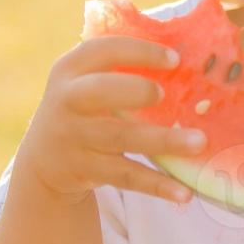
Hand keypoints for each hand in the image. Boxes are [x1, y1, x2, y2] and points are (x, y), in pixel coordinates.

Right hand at [13, 35, 209, 204]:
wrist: (44, 157)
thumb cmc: (84, 105)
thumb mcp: (87, 80)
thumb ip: (122, 68)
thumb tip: (191, 60)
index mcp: (71, 69)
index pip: (102, 50)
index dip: (138, 52)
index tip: (175, 58)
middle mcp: (68, 100)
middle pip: (100, 92)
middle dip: (135, 91)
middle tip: (165, 95)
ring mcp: (75, 138)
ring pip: (121, 138)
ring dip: (162, 141)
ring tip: (199, 142)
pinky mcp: (86, 170)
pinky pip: (126, 177)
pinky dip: (157, 185)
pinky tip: (184, 192)